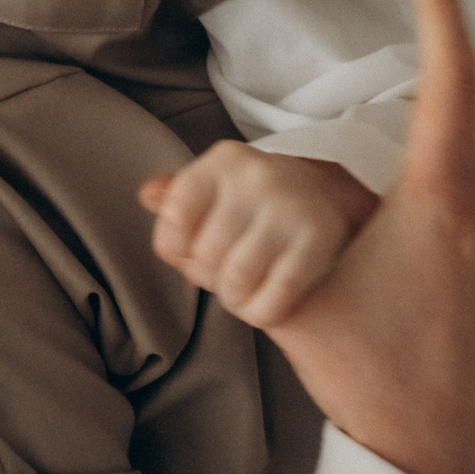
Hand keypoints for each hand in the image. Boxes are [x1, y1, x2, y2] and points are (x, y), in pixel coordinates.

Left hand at [140, 145, 377, 328]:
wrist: (326, 198)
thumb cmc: (253, 202)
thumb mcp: (214, 187)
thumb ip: (175, 196)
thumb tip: (147, 196)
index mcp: (224, 160)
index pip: (175, 216)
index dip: (175, 244)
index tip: (191, 247)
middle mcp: (258, 177)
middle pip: (206, 254)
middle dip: (209, 275)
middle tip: (226, 271)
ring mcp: (291, 208)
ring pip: (235, 282)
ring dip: (233, 299)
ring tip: (243, 289)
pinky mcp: (319, 242)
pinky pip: (271, 303)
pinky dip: (260, 313)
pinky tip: (265, 302)